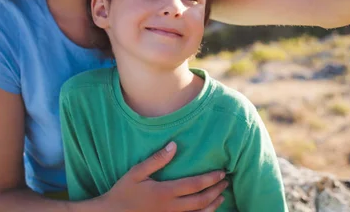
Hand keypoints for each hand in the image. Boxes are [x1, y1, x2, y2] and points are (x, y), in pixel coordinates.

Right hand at [102, 142, 227, 211]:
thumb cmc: (123, 192)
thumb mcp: (137, 172)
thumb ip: (157, 159)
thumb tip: (174, 144)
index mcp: (165, 192)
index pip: (195, 185)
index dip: (210, 179)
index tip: (221, 172)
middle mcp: (171, 208)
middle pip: (201, 200)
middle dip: (216, 190)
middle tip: (225, 182)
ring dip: (213, 205)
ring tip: (222, 196)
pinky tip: (207, 210)